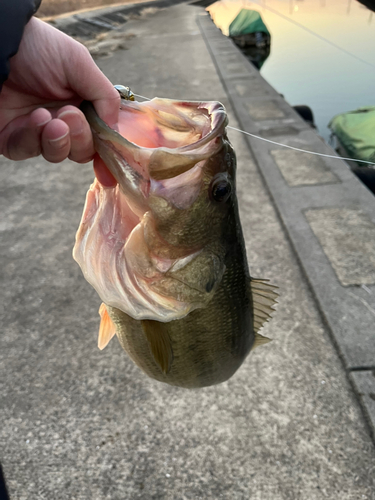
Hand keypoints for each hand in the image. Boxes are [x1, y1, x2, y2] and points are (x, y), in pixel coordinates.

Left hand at [0, 17, 119, 162]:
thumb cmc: (37, 47)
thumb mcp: (79, 63)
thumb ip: (105, 97)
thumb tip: (115, 128)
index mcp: (81, 104)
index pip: (99, 136)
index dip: (105, 150)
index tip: (109, 160)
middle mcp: (61, 120)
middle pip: (82, 151)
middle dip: (80, 138)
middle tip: (70, 116)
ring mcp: (37, 131)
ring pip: (57, 154)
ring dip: (58, 140)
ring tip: (51, 119)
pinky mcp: (12, 138)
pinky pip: (28, 151)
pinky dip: (33, 138)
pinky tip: (34, 118)